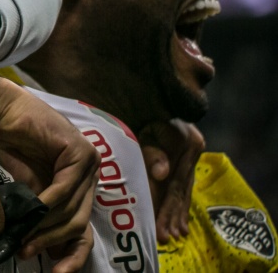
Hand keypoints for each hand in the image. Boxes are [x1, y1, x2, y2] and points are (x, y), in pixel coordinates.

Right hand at [0, 77, 98, 262]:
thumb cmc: (4, 147)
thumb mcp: (25, 192)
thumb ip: (39, 216)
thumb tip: (47, 252)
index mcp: (77, 187)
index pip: (83, 230)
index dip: (73, 255)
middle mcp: (88, 176)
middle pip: (80, 224)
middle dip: (52, 242)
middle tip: (25, 251)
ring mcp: (89, 163)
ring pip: (73, 211)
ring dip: (46, 227)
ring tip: (24, 237)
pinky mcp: (81, 152)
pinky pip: (65, 190)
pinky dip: (46, 204)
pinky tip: (31, 209)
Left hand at [139, 119, 203, 242]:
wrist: (144, 97)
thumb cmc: (138, 113)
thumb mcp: (143, 130)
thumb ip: (152, 151)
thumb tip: (162, 174)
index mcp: (186, 141)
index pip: (175, 182)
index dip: (168, 206)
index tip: (160, 225)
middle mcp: (194, 147)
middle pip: (180, 187)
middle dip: (172, 214)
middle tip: (165, 236)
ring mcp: (192, 152)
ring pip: (184, 187)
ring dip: (178, 212)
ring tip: (173, 234)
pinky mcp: (187, 155)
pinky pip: (185, 183)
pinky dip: (180, 202)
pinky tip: (180, 219)